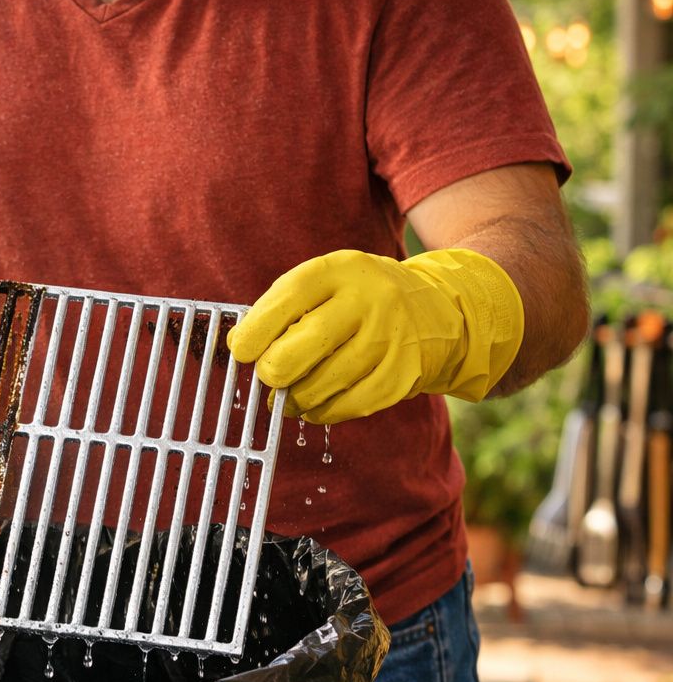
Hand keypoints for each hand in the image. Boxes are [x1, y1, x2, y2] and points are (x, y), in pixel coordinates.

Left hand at [226, 248, 524, 422]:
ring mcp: (389, 339)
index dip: (254, 333)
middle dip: (273, 370)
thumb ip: (283, 308)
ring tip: (291, 392)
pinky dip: (322, 411)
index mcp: (339, 270)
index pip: (286, 300)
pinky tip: (316, 403)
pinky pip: (346, 405)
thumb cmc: (361, 299)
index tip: (242, 351)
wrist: (441, 310)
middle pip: (300, 349)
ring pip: (321, 384)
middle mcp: (367, 300)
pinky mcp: (401, 375)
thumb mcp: (328, 284)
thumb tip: (238, 345)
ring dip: (296, 397)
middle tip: (270, 375)